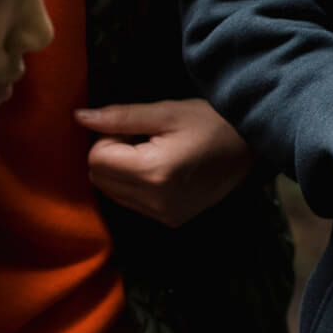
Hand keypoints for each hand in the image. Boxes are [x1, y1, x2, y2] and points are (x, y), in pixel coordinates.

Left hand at [78, 100, 253, 228]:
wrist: (252, 148)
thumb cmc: (212, 122)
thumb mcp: (166, 111)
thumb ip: (120, 117)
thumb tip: (79, 118)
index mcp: (153, 172)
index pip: (96, 158)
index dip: (110, 137)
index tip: (139, 129)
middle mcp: (156, 201)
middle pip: (99, 178)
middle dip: (112, 155)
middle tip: (145, 140)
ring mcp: (164, 215)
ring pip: (111, 193)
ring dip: (122, 171)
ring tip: (155, 154)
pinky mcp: (170, 220)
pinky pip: (130, 203)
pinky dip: (135, 185)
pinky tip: (162, 170)